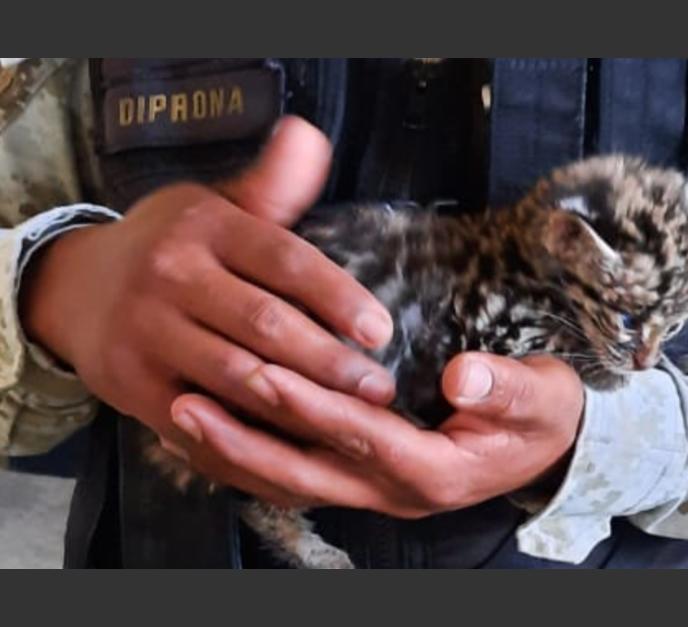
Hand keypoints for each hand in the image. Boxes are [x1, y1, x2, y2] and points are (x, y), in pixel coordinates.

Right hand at [20, 116, 395, 505]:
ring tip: (352, 421)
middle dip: (330, 362)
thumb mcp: (217, 205)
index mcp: (205, 227)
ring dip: (300, 404)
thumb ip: (272, 186)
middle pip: (265, 325)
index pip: (284, 260)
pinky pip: (203, 418)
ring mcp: (148, 333)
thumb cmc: (174, 246)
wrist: (78, 287)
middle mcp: (172, 276)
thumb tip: (311, 136)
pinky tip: (295, 444)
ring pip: (236, 376)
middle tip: (380, 388)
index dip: (337, 297)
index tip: (380, 330)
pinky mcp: (134, 385)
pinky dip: (250, 435)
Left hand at [169, 353, 584, 515]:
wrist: (544, 446)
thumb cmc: (541, 415)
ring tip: (180, 416)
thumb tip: (464, 374)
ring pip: (290, 480)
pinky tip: (214, 431)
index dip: (311, 405)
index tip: (261, 370)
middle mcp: (395, 490)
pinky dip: (251, 457)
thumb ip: (507, 387)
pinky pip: (295, 474)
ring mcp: (375, 490)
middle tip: (187, 403)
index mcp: (436, 469)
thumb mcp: (542, 398)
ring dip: (235, 452)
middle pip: (305, 472)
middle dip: (244, 439)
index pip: (362, 434)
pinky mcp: (363, 479)